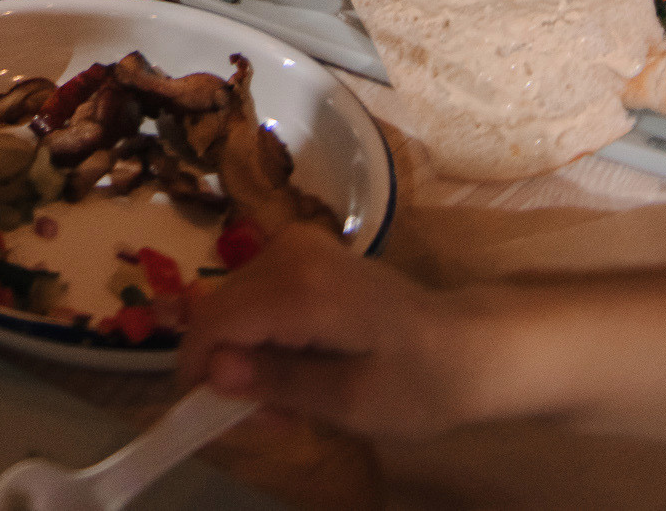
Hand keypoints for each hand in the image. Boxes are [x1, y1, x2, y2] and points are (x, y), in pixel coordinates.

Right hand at [176, 223, 482, 437]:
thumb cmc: (417, 384)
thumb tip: (212, 372)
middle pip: (221, 309)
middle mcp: (291, 250)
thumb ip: (279, 383)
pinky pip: (257, 293)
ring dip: (246, 356)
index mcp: (302, 286)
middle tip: (270, 421)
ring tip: (289, 403)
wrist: (467, 347)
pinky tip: (298, 368)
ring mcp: (297, 244)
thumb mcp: (350, 403)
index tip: (209, 418)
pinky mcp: (304, 250)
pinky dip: (264, 335)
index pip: (215, 319)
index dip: (197, 368)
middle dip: (228, 368)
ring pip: (235, 302)